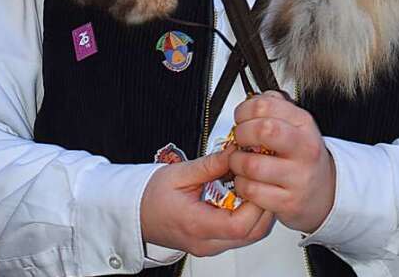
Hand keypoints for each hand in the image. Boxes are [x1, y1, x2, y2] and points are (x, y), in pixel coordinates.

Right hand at [140, 149, 273, 256]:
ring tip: (250, 183)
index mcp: (197, 225)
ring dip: (258, 211)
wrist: (134, 214)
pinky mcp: (213, 243)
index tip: (255, 178)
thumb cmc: (151, 197)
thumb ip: (211, 164)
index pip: (240, 225)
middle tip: (260, 178)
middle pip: (252, 234)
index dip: (256, 202)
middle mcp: (207, 242)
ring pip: (250, 236)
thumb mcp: (180, 173)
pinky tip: (241, 195)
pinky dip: (248, 216)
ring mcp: (211, 246)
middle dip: (263, 204)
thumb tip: (235, 152)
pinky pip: (240, 234)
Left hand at [228, 91, 335, 233]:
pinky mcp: (288, 202)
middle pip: (263, 130)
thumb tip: (250, 101)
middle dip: (241, 133)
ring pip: (252, 165)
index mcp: (304, 124)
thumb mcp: (296, 125)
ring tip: (240, 162)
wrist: (326, 192)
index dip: (244, 110)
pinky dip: (242, 185)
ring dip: (236, 162)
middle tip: (239, 139)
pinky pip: (253, 191)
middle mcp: (304, 149)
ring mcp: (297, 177)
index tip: (240, 118)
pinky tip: (247, 181)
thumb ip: (274, 107)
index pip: (266, 105)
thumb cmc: (304, 155)